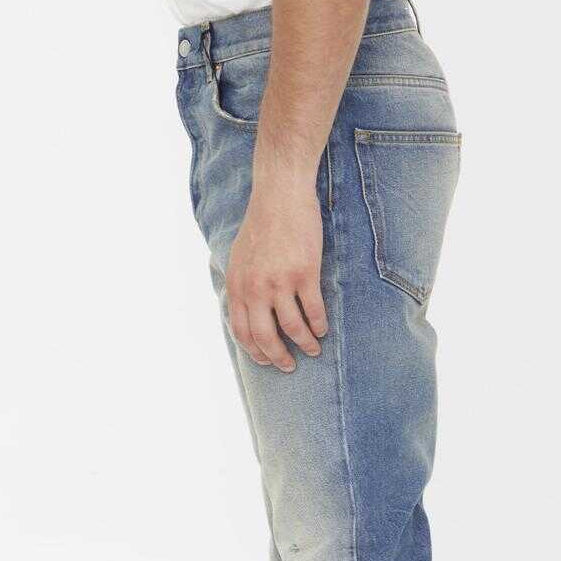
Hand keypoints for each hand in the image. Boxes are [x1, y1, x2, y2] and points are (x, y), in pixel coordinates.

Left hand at [226, 177, 328, 372]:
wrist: (280, 195)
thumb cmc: (261, 224)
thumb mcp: (239, 257)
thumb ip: (241, 286)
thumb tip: (244, 313)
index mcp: (238, 285)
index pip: (242, 332)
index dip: (254, 352)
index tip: (266, 361)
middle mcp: (256, 288)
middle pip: (266, 337)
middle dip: (278, 357)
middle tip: (289, 365)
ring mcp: (281, 281)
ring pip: (293, 328)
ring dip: (304, 344)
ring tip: (313, 349)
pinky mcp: (305, 273)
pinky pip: (314, 311)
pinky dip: (319, 325)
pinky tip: (322, 329)